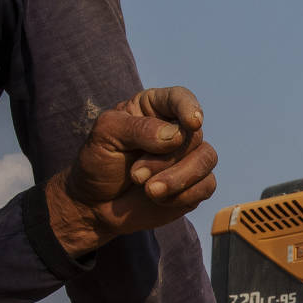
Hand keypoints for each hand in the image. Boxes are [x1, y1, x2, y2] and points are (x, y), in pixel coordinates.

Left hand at [44, 86, 219, 256]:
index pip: (180, 98)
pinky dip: (184, 195)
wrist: (95, 204)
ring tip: (149, 191)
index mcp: (154, 108)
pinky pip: (207, 185)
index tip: (192, 123)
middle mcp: (176, 129)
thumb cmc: (99, 162)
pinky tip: (159, 199)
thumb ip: (138, 128)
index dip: (189, 107)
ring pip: (206, 159)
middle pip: (193, 135)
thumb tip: (177, 135)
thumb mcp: (106, 135)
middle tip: (135, 175)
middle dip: (165, 159)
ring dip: (178, 178)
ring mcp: (188, 157)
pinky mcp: (195, 185)